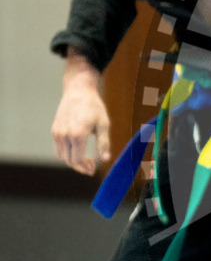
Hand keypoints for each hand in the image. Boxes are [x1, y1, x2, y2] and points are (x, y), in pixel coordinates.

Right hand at [51, 53, 110, 174]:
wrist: (78, 91)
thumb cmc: (94, 107)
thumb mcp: (103, 124)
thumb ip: (103, 143)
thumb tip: (105, 159)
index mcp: (77, 135)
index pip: (77, 160)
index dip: (85, 168)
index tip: (93, 169)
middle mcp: (64, 135)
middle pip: (69, 160)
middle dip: (80, 167)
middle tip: (91, 167)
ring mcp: (57, 133)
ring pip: (62, 155)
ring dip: (72, 161)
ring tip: (85, 160)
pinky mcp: (55, 130)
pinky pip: (59, 147)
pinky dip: (67, 153)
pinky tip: (77, 150)